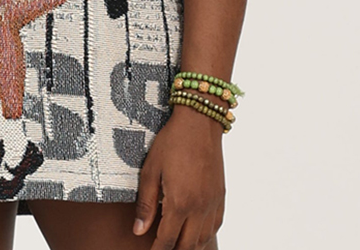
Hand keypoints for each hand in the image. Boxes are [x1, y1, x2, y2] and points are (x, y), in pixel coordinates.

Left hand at [133, 106, 225, 248]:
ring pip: (203, 239)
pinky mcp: (220, 196)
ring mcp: (212, 203)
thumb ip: (146, 203)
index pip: (168, 241)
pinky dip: (205, 235)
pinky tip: (195, 232)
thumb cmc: (172, 142)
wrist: (199, 122)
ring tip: (176, 244)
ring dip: (189, 246)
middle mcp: (199, 208)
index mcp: (179, 203)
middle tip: (161, 248)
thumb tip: (138, 231)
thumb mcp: (151, 170)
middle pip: (187, 246)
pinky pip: (215, 226)